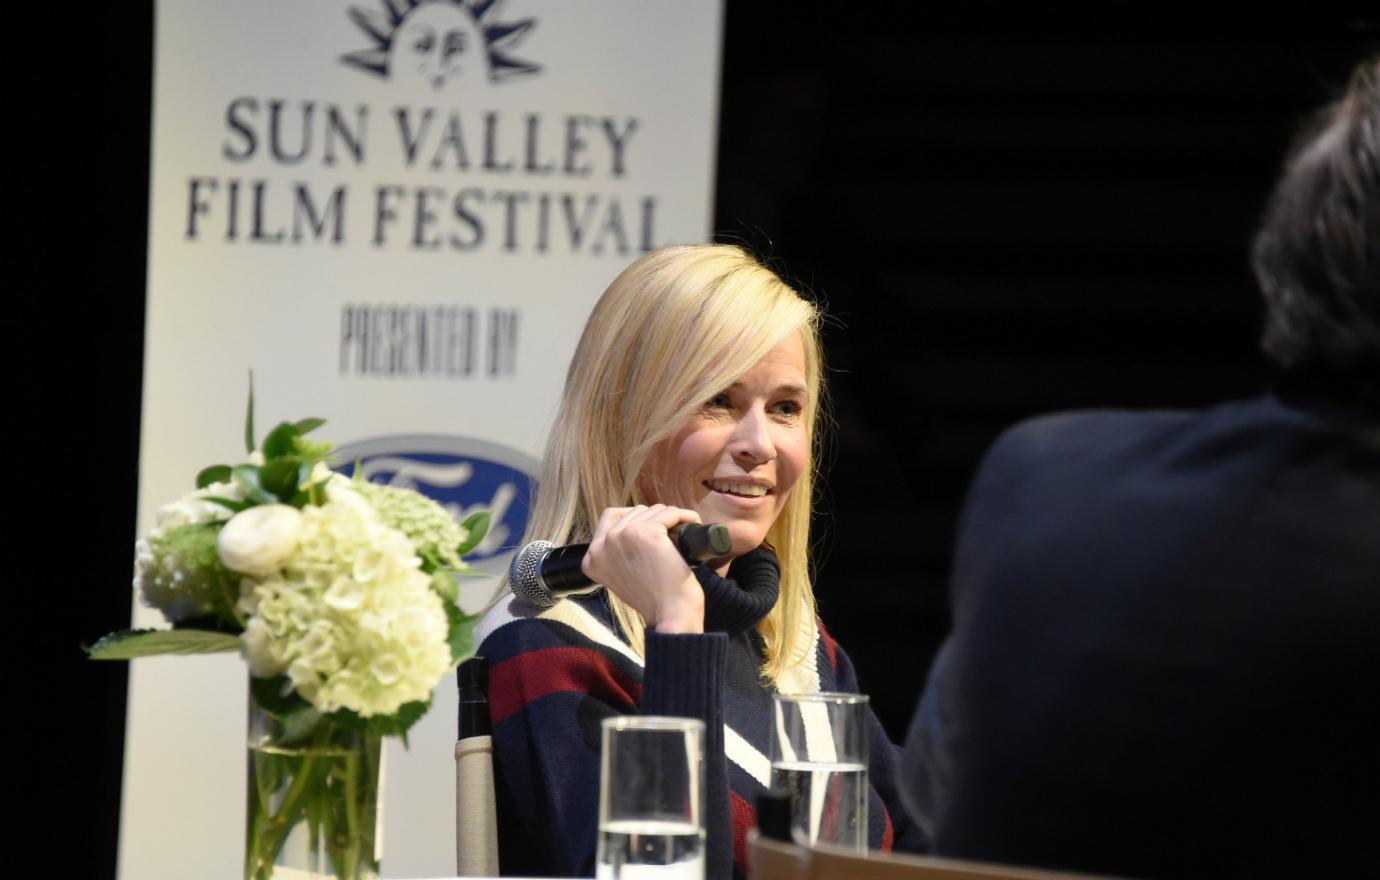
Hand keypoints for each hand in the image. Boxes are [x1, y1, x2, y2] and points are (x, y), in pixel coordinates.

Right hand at [581, 504, 704, 632]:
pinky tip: (692, 524)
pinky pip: (669, 513)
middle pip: (634, 511)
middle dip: (656, 519)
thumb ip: (618, 555)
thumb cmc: (654, 599)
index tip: (653, 529)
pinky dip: (684, 516)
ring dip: (671, 518)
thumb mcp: (623, 575)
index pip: (610, 517)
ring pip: (653, 510)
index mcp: (591, 558)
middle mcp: (601, 545)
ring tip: (682, 533)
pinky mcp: (645, 532)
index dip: (635, 519)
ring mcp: (621, 536)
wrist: (670, 615)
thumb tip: (634, 526)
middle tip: (672, 535)